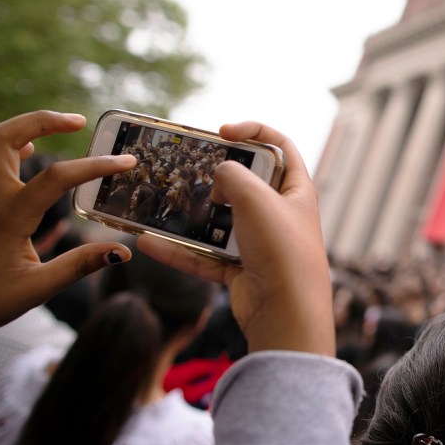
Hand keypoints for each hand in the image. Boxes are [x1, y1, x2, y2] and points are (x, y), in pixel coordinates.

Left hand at [0, 111, 136, 348]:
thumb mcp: (36, 290)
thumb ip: (80, 266)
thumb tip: (123, 251)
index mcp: (8, 219)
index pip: (56, 178)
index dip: (95, 167)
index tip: (127, 163)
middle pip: (4, 137)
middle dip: (43, 120)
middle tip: (80, 121)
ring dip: (24, 127)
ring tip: (59, 127)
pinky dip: (11, 148)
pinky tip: (29, 151)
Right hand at [137, 122, 333, 356]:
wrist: (286, 313)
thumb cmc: (280, 250)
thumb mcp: (255, 197)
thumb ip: (232, 174)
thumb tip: (220, 179)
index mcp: (297, 190)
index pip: (281, 146)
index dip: (254, 131)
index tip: (222, 130)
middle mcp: (282, 214)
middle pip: (247, 183)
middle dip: (218, 174)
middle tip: (192, 168)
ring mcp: (261, 243)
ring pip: (220, 221)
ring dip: (192, 215)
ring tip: (162, 203)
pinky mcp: (242, 270)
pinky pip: (205, 255)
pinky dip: (178, 251)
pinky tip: (148, 243)